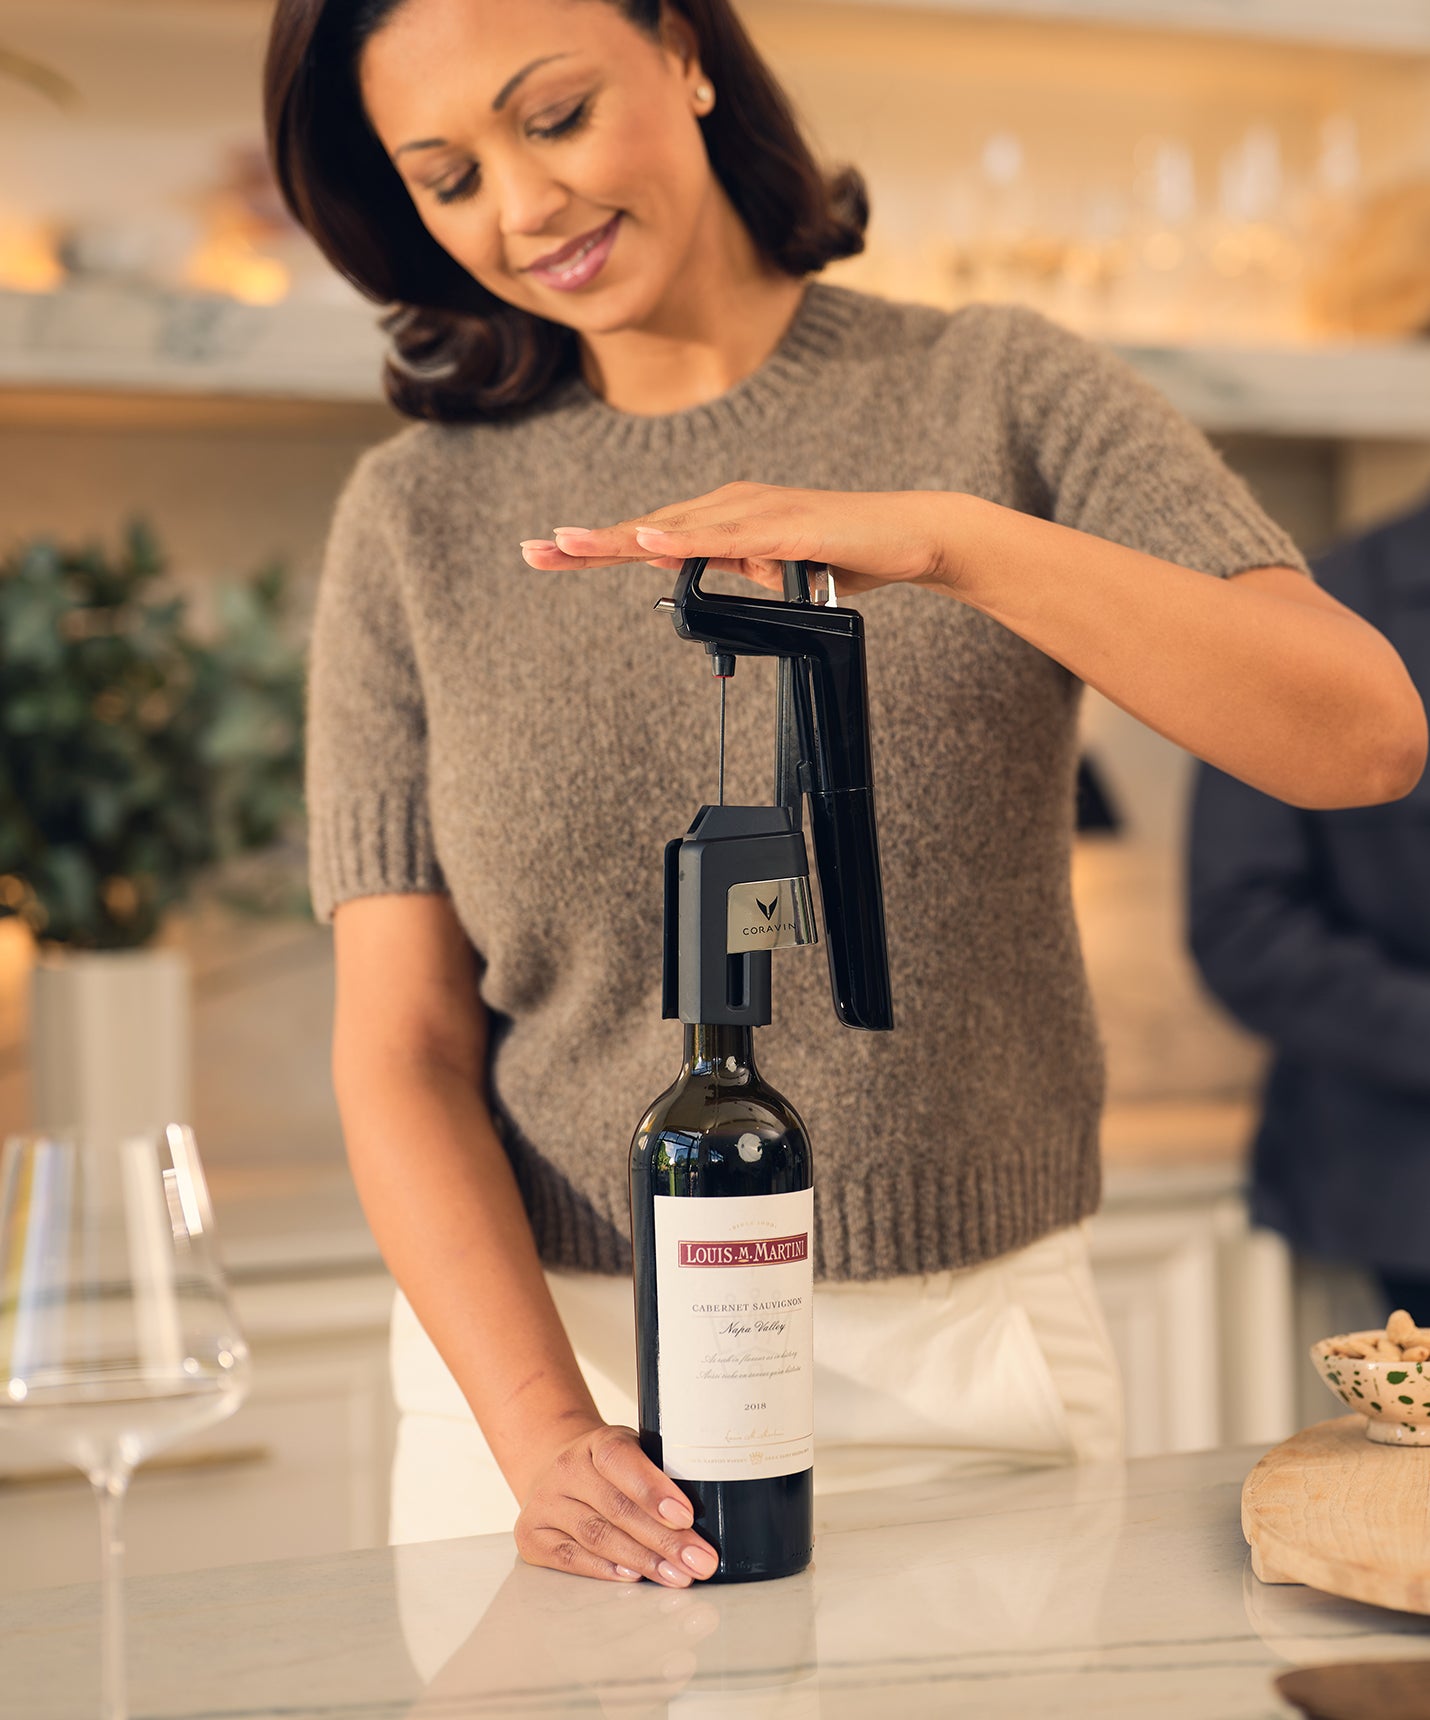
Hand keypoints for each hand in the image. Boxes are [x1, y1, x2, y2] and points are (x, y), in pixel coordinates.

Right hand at [514, 1421, 719, 1586]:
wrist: (554, 1469)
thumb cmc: (610, 1469)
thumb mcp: (636, 1453)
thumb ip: (663, 1472)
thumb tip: (714, 1510)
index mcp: (597, 1442)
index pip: (622, 1461)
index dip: (654, 1489)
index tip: (688, 1516)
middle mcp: (566, 1469)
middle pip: (617, 1508)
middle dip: (664, 1539)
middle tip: (699, 1561)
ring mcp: (545, 1503)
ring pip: (597, 1535)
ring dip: (642, 1560)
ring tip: (677, 1576)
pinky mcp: (532, 1536)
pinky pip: (570, 1557)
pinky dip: (603, 1570)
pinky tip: (633, 1577)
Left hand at [518, 481, 954, 595]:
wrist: (909, 537)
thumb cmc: (843, 551)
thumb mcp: (769, 567)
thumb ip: (722, 563)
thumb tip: (668, 562)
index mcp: (723, 517)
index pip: (649, 533)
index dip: (596, 544)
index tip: (546, 553)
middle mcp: (732, 504)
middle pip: (648, 525)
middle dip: (589, 540)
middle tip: (532, 550)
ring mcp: (758, 511)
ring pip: (676, 525)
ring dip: (620, 536)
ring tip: (570, 545)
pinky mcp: (787, 524)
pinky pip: (727, 535)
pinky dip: (684, 537)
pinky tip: (648, 541)